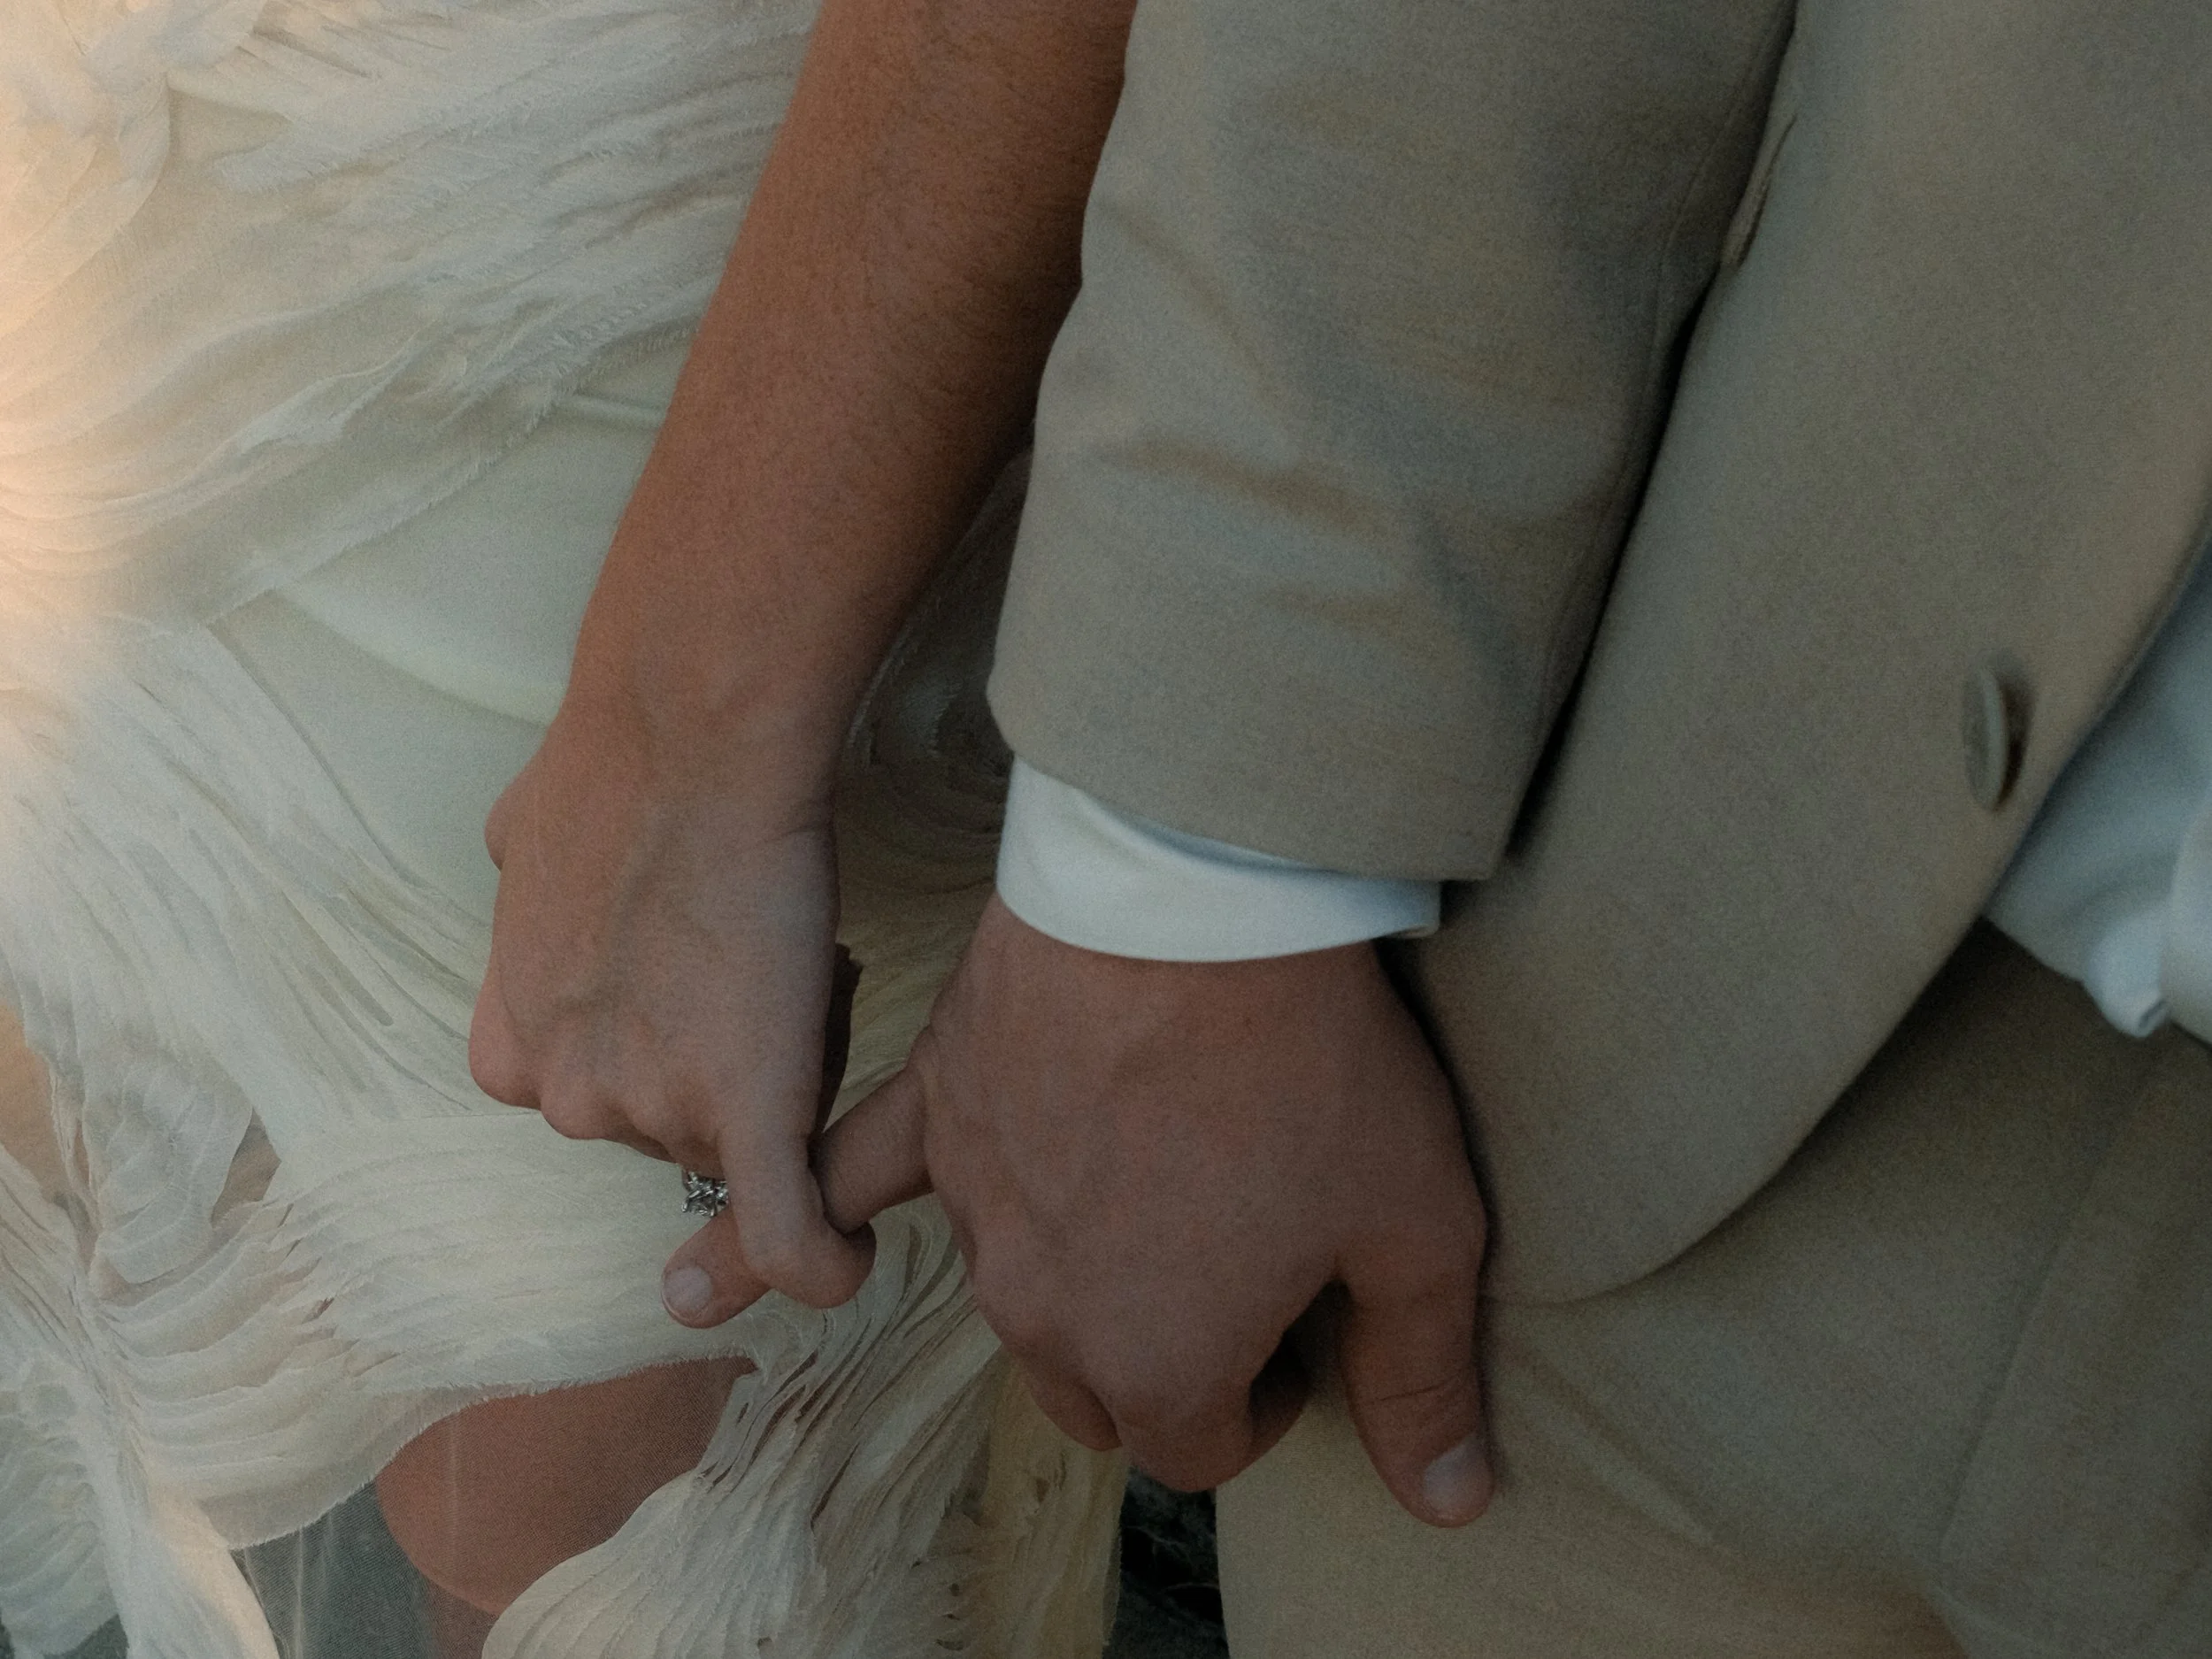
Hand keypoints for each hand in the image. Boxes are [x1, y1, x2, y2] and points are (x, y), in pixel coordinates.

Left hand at [468, 689, 872, 1308]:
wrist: (689, 742)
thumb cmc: (614, 769)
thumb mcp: (523, 850)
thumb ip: (530, 906)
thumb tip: (527, 873)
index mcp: (512, 1051)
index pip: (609, 1090)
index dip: (668, 1038)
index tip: (704, 979)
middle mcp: (567, 1099)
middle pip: (676, 1120)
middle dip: (728, 1057)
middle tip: (770, 959)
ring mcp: (652, 1115)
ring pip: (743, 1140)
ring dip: (787, 1084)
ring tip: (811, 969)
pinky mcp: (745, 1114)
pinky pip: (786, 1232)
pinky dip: (819, 1260)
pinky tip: (848, 1263)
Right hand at [789, 896, 1493, 1524]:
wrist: (1202, 898)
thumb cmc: (1316, 1066)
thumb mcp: (1417, 1229)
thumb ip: (1423, 1379)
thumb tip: (1451, 1506)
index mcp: (1159, 1362)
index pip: (1200, 1447)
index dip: (1262, 1402)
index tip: (1296, 1334)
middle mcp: (1045, 1313)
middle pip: (1099, 1393)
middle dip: (1167, 1361)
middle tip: (1234, 1265)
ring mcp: (975, 1213)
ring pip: (1012, 1300)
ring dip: (1072, 1282)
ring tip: (1140, 1202)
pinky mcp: (934, 1113)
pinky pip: (836, 1184)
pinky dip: (782, 1234)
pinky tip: (693, 1287)